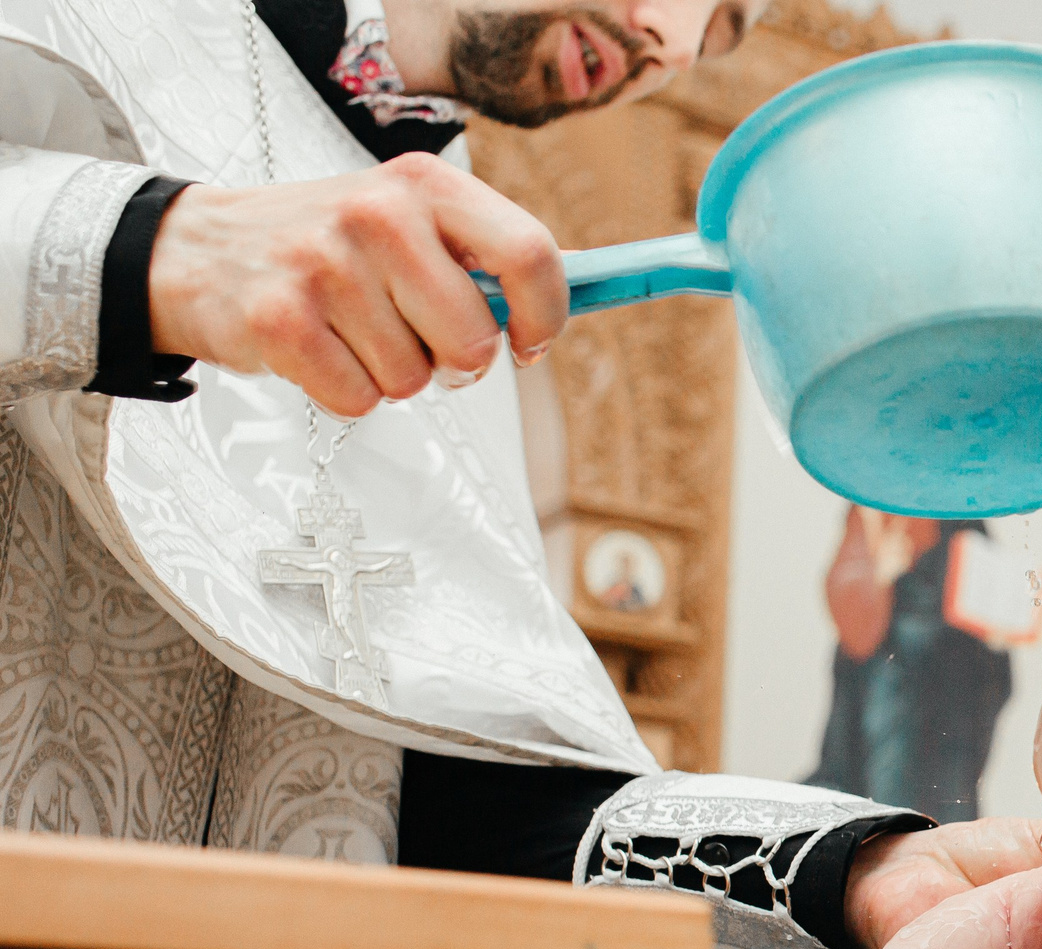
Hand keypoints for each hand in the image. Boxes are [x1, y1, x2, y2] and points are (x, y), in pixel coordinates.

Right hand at [148, 155, 564, 418]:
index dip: (545, 315)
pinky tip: (318, 350)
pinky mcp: (281, 319)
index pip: (530, 253)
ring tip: (351, 332)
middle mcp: (377, 214)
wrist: (196, 248)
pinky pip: (361, 400)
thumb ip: (486, 256)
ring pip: (416, 379)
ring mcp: (325, 265)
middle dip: (455, 362)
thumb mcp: (409, 222)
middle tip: (415, 338)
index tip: (530, 342)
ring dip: (392, 376)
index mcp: (424, 185)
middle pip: (475, 340)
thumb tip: (574, 295)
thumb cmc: (325, 245)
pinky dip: (345, 393)